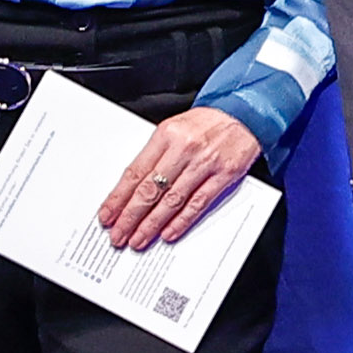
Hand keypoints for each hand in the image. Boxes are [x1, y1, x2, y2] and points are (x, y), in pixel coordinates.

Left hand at [98, 105, 263, 252]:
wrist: (245, 114)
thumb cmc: (208, 122)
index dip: (119, 197)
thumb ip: (156, 155)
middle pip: (150, 189)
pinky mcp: (224, 175)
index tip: (108, 214)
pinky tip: (168, 232)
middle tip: (119, 234)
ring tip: (139, 238)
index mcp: (166, 135)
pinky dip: (182, 220)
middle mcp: (184, 149)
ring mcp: (204, 163)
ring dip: (152, 223)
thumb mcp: (174, 129)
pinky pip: (198, 203)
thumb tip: (133, 187)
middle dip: (130, 216)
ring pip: (171, 200)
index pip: (135, 172)